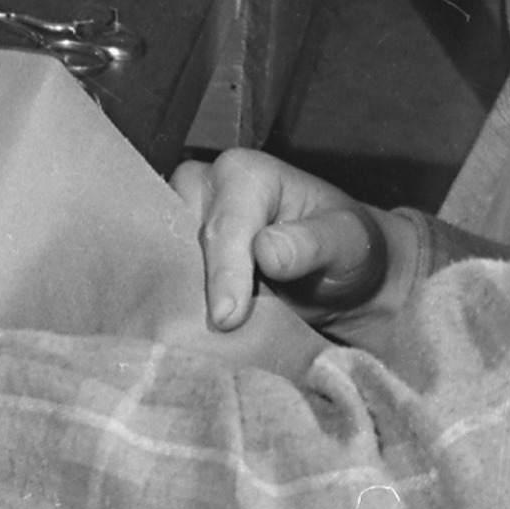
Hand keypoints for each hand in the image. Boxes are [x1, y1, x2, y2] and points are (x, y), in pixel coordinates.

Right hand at [172, 148, 414, 331]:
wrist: (339, 276)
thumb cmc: (345, 248)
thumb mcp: (346, 242)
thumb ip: (311, 244)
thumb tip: (266, 250)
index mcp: (242, 172)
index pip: (222, 227)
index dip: (224, 274)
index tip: (230, 318)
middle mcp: (201, 190)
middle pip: (178, 244)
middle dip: (193, 287)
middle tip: (216, 331)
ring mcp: (181, 224)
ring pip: (163, 267)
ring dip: (182, 303)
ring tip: (208, 336)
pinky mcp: (175, 258)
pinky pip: (163, 285)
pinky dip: (178, 311)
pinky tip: (196, 335)